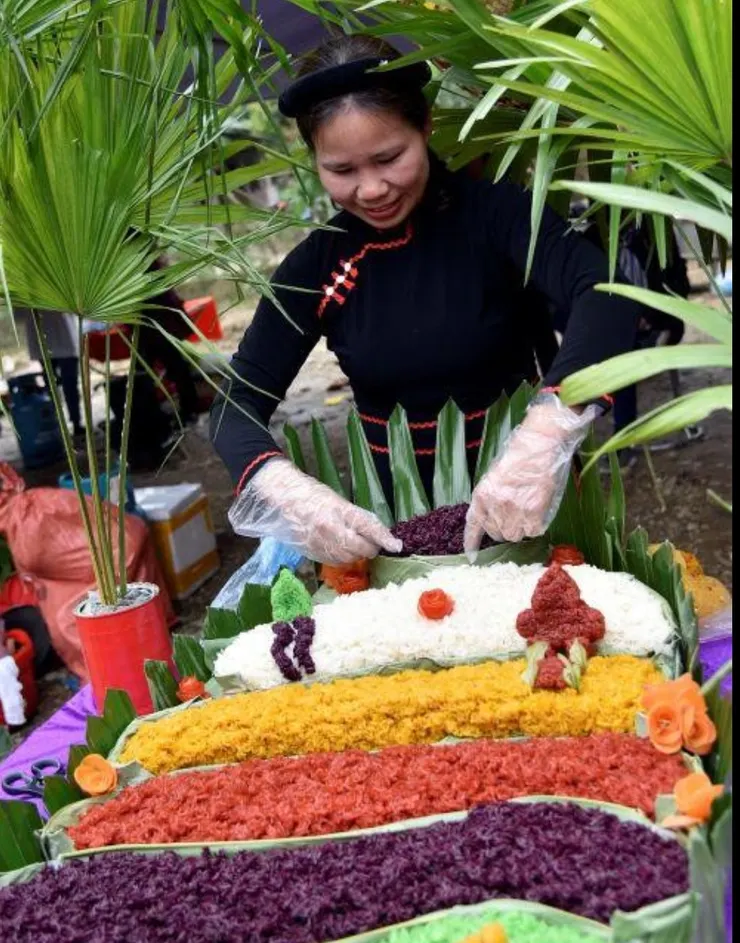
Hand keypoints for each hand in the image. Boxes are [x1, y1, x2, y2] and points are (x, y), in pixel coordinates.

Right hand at [229, 457, 401, 564]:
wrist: (281, 496)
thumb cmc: (310, 494)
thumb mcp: (336, 500)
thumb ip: (354, 516)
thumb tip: (373, 531)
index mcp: (339, 511)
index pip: (369, 528)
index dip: (384, 539)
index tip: (397, 546)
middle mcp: (330, 529)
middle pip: (360, 549)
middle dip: (371, 549)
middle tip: (374, 545)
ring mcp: (319, 542)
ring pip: (347, 558)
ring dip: (356, 555)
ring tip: (357, 547)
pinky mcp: (310, 552)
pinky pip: (333, 561)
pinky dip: (341, 558)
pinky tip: (340, 550)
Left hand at [463, 394, 596, 554]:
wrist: (540, 444)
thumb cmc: (518, 458)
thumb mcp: (495, 478)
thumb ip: (490, 499)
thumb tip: (491, 521)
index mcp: (482, 494)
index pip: (474, 524)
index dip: (472, 542)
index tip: (471, 556)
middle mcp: (495, 504)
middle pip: (497, 533)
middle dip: (504, 528)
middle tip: (514, 514)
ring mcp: (515, 509)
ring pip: (515, 535)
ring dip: (521, 527)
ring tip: (527, 509)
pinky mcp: (534, 510)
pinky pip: (534, 530)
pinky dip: (536, 524)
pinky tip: (538, 509)